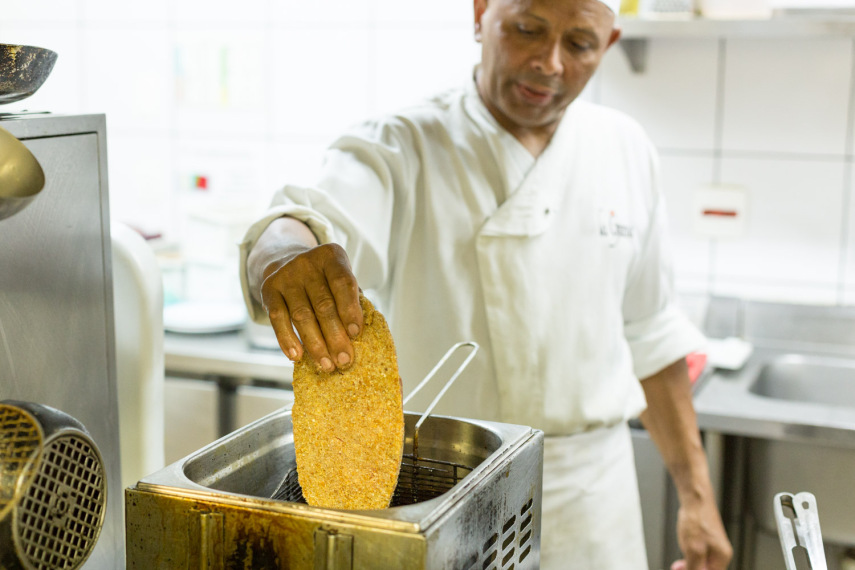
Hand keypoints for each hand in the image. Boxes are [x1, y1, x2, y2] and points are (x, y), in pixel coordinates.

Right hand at [260, 242, 361, 371]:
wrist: (284, 260)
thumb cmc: (323, 279)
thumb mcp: (338, 278)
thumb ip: (350, 300)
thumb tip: (359, 336)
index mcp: (331, 256)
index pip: (342, 283)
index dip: (350, 309)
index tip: (355, 334)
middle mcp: (307, 262)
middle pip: (323, 304)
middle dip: (335, 336)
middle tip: (344, 360)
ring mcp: (285, 275)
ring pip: (301, 315)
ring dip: (315, 344)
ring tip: (326, 364)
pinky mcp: (268, 289)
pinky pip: (277, 318)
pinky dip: (287, 339)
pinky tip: (297, 357)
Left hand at [670, 495, 732, 569]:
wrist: (695, 498)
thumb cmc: (696, 520)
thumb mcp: (694, 550)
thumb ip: (694, 568)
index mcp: (722, 557)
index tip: (681, 568)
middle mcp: (720, 552)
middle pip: (705, 568)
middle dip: (690, 567)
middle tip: (677, 565)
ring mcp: (714, 543)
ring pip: (700, 560)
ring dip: (688, 560)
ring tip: (681, 552)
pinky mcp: (706, 536)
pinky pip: (698, 550)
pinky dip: (689, 551)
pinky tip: (684, 542)